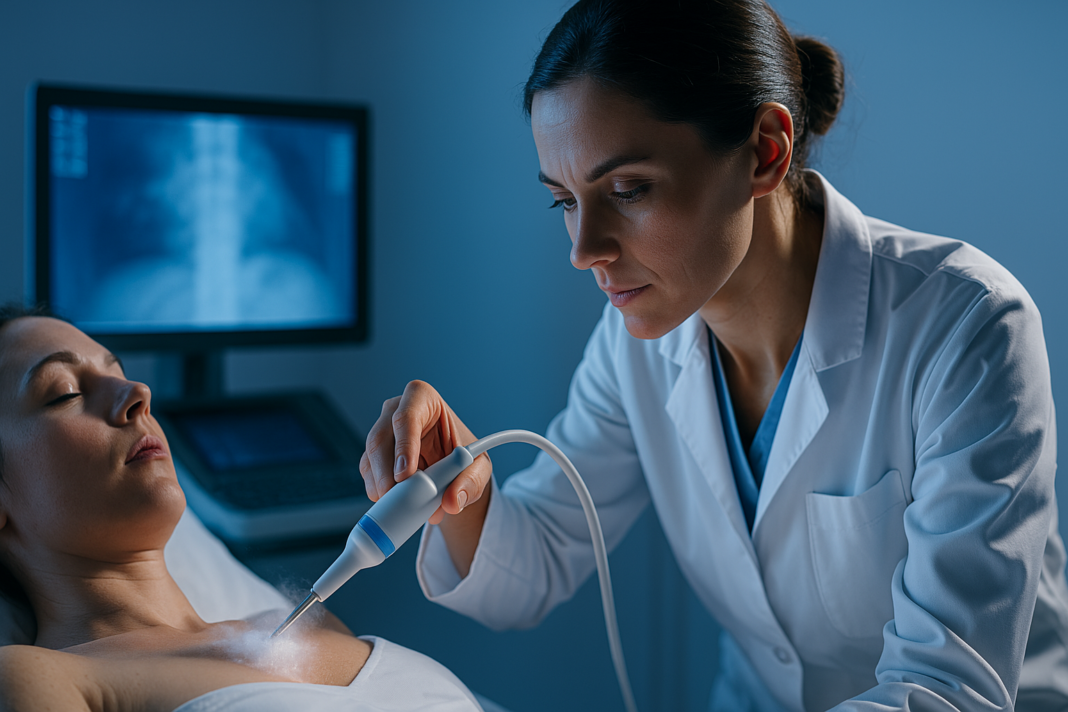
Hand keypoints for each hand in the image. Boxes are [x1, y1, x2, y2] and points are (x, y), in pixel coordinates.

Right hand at [359, 380, 491, 526]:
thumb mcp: (478, 468)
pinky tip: (400, 504)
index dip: (404, 445)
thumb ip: (471, 482)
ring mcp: (381, 434)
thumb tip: (452, 501)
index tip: (406, 474)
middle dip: (387, 475)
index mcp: (423, 399)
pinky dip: (382, 495)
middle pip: (380, 440)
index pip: (407, 416)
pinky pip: (369, 477)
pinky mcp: (373, 457)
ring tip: (407, 508)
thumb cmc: (465, 457)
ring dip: (384, 489)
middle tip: (400, 500)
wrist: (454, 470)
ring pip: (370, 461)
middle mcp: (395, 411)